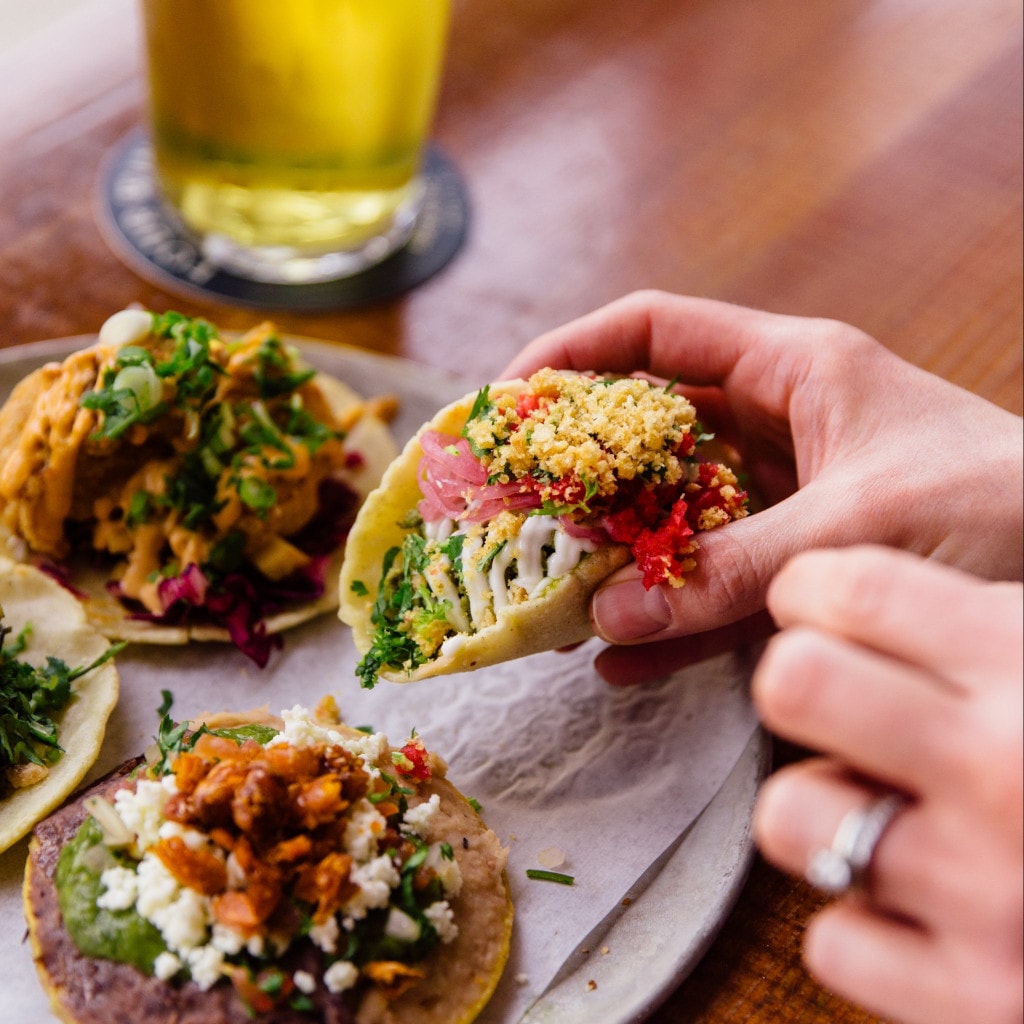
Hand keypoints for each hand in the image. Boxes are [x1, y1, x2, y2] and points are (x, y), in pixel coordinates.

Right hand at [502, 291, 1022, 684]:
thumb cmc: (1003, 505)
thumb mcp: (863, 524)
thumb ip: (738, 569)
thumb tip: (613, 617)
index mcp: (793, 369)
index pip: (656, 332)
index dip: (574, 352)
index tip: (509, 397)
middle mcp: (777, 429)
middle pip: (648, 432)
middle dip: (576, 469)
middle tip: (509, 509)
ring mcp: (782, 502)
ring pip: (669, 517)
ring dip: (611, 553)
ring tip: (549, 594)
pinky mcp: (795, 569)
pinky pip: (710, 589)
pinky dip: (665, 622)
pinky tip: (619, 658)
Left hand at [752, 545, 1022, 1023]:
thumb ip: (982, 628)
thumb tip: (834, 596)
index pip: (849, 588)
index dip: (809, 590)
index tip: (814, 608)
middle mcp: (1010, 771)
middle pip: (792, 682)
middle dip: (798, 682)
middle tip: (835, 701)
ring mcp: (992, 895)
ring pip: (792, 817)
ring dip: (825, 812)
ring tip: (891, 812)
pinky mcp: (981, 1004)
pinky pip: (832, 941)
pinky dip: (864, 925)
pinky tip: (927, 909)